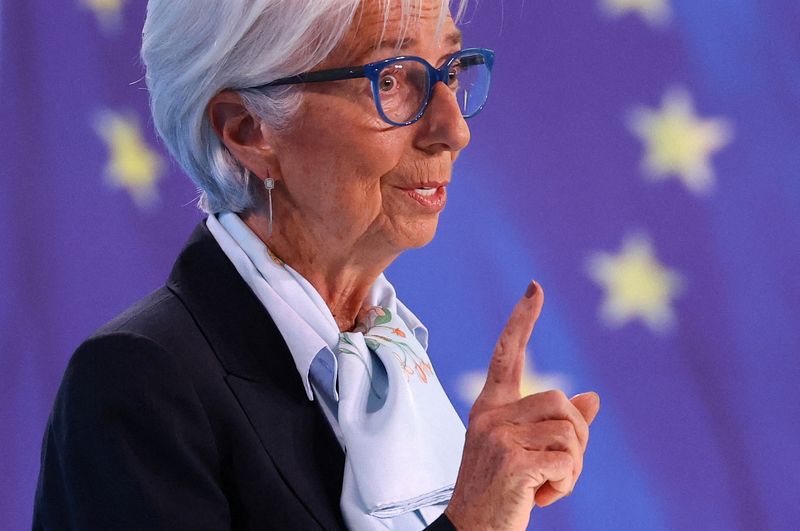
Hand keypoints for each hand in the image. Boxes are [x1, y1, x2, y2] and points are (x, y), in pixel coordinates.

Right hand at [444, 281, 599, 530]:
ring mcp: (499, 436)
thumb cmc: (501, 492)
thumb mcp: (525, 452)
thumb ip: (557, 424)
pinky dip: (565, 485)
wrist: (472, 530)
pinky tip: (539, 497)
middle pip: (562, 403)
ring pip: (571, 431)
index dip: (522, 320)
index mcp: (490, 408)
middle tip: (557, 470)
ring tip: (544, 485)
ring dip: (572, 467)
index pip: (506, 354)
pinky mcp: (513, 461)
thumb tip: (594, 398)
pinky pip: (568, 462)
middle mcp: (491, 415)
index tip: (535, 288)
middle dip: (576, 439)